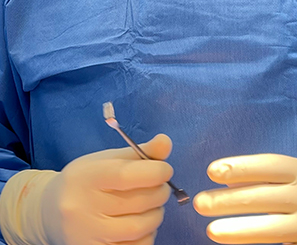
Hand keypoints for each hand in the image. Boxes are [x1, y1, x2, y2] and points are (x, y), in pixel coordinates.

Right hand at [0, 134, 172, 244]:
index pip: (127, 175)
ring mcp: (87, 236)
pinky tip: (141, 223)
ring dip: (156, 214)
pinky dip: (147, 235)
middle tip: (162, 187)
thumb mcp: (106, 159)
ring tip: (153, 205)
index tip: (165, 169)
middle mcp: (82, 209)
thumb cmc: (85, 180)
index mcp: (86, 178)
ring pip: (139, 227)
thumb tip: (166, 142)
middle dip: (160, 192)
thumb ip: (139, 152)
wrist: (49, 212)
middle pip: (138, 202)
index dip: (155, 172)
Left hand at [193, 153, 296, 244]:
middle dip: (227, 200)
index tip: (212, 171)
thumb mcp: (295, 179)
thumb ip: (267, 178)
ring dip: (238, 230)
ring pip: (270, 229)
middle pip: (263, 197)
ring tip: (211, 230)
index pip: (269, 165)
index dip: (240, 167)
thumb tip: (224, 180)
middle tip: (200, 202)